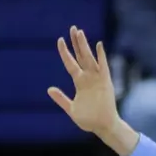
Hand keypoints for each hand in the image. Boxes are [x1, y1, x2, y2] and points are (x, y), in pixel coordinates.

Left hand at [48, 27, 136, 155]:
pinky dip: (101, 56)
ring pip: (89, 58)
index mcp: (80, 83)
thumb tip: (49, 89)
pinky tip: (98, 45)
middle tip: (72, 28)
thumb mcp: (71, 109)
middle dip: (76, 42)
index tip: (60, 40)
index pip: (70, 63)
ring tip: (79, 32)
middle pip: (80, 56)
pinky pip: (103, 67)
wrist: (103, 127)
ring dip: (84, 45)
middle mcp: (88, 78)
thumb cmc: (89, 120)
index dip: (65, 52)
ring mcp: (97, 79)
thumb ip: (61, 99)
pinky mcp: (106, 83)